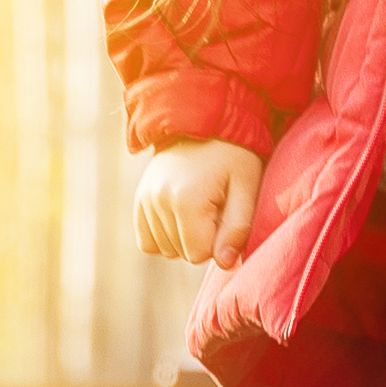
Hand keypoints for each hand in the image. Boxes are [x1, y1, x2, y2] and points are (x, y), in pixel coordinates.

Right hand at [132, 140, 266, 266]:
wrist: (203, 122)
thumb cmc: (234, 156)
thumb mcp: (246, 188)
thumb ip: (237, 228)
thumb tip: (225, 265)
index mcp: (187, 201)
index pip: (198, 255)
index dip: (217, 242)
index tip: (225, 214)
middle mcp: (159, 201)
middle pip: (181, 254)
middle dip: (201, 240)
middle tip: (214, 207)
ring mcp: (145, 200)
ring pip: (165, 250)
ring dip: (184, 238)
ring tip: (199, 207)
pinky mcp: (139, 199)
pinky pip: (147, 242)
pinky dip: (164, 237)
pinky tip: (181, 219)